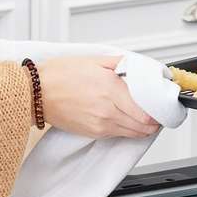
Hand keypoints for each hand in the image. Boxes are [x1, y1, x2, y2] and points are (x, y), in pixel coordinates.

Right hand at [35, 56, 160, 139]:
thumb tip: (137, 66)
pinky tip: (125, 119)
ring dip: (143, 127)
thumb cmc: (58, 75)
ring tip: (143, 117)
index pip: (146, 109)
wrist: (36, 93)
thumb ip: (119, 63)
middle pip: (144, 125)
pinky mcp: (93, 133)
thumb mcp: (93, 60)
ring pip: (134, 133)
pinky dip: (127, 130)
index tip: (161, 105)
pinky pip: (119, 135)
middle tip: (156, 112)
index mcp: (110, 88)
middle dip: (154, 120)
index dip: (158, 109)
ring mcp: (101, 124)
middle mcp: (108, 110)